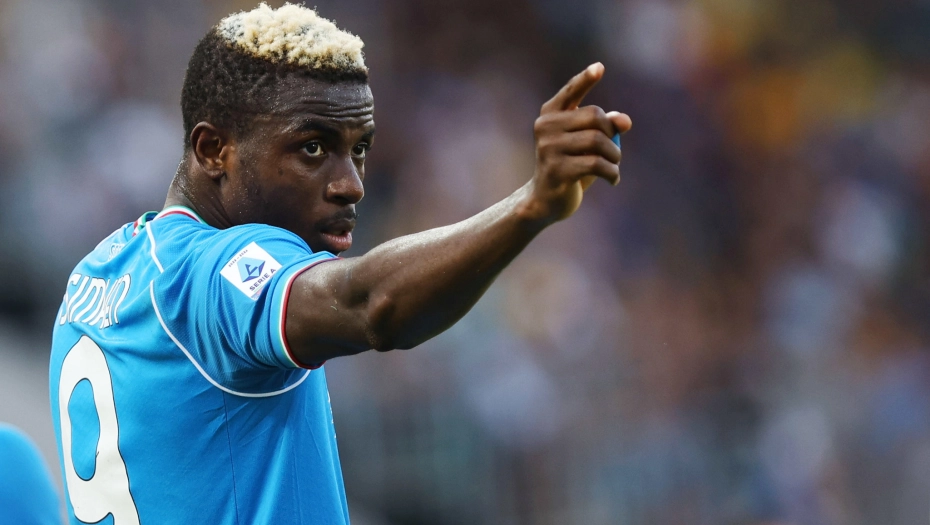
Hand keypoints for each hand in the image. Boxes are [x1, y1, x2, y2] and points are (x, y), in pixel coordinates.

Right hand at [526, 63, 631, 221]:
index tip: (600, 68)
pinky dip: (612, 173)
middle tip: (615, 152)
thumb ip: (606, 127)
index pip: (570, 92)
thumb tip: (625, 121)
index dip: (585, 79)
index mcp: (549, 115)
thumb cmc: (570, 165)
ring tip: (614, 166)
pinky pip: (596, 164)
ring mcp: (548, 148)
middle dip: (612, 133)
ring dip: (615, 156)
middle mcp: (545, 127)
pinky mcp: (557, 170)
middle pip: (594, 116)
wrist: (546, 200)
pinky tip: (613, 180)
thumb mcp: (588, 144)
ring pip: (598, 141)